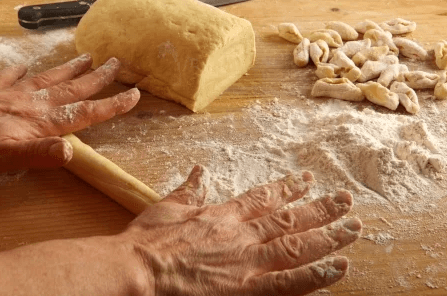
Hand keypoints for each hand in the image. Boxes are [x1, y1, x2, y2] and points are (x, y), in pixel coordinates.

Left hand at [0, 54, 139, 171]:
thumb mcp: (7, 157)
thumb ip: (39, 153)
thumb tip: (70, 151)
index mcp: (41, 122)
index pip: (84, 112)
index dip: (111, 104)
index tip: (133, 94)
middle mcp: (32, 104)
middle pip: (72, 89)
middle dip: (96, 78)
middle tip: (115, 63)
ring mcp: (11, 94)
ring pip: (47, 79)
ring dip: (69, 69)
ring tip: (86, 57)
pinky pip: (9, 77)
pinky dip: (19, 72)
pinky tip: (25, 66)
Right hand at [125, 165, 361, 295]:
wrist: (138, 270)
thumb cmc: (149, 240)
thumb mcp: (167, 206)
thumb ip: (189, 189)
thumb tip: (199, 170)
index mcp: (223, 215)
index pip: (263, 198)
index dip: (288, 189)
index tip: (306, 181)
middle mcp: (242, 234)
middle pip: (288, 219)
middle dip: (319, 209)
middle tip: (345, 200)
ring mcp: (247, 261)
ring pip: (296, 245)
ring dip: (327, 235)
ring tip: (352, 228)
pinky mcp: (246, 288)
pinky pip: (288, 281)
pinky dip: (315, 274)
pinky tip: (338, 267)